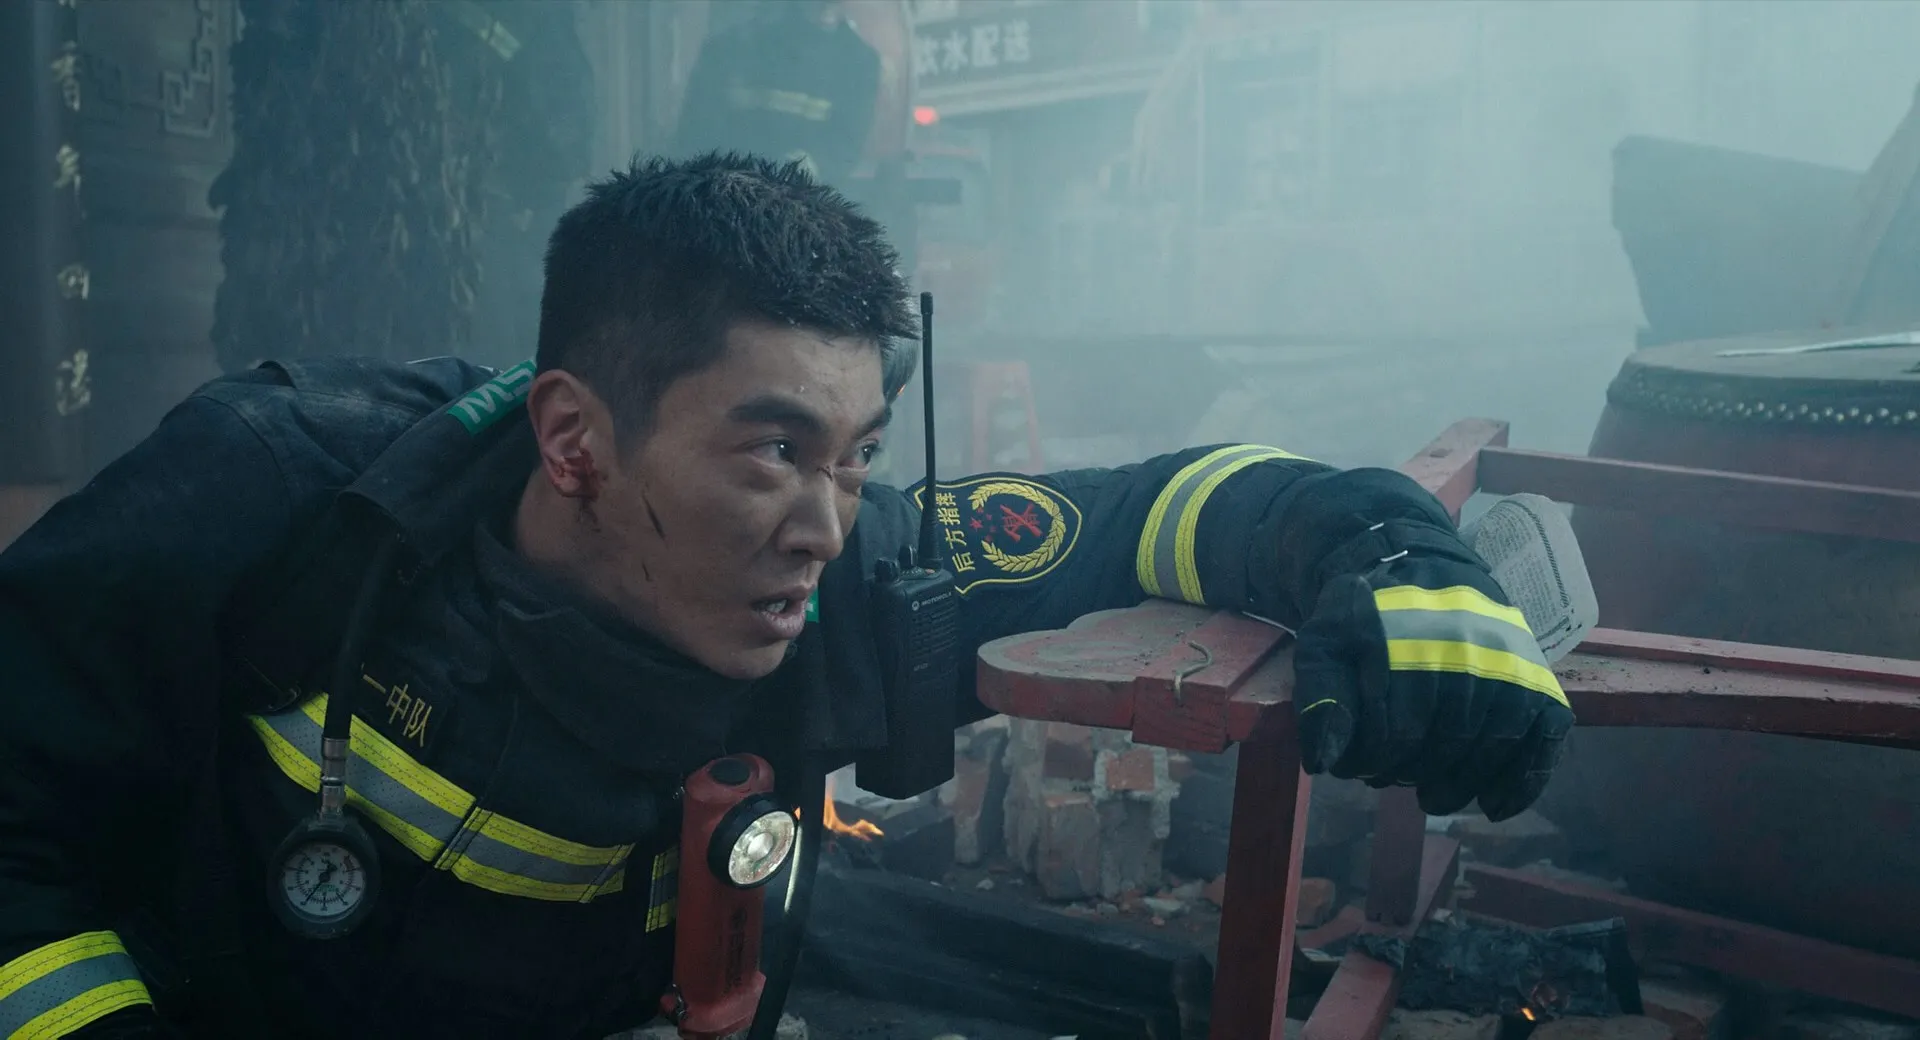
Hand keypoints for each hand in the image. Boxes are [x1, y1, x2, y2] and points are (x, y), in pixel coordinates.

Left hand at [1289, 550, 1574, 820]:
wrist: (1424, 572)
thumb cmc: (1369, 620)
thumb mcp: (1326, 644)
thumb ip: (1320, 694)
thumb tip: (1323, 760)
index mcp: (1409, 638)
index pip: (1390, 731)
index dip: (1367, 760)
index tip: (1352, 763)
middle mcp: (1466, 648)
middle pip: (1437, 745)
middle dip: (1405, 771)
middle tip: (1386, 775)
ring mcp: (1509, 666)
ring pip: (1486, 750)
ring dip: (1454, 785)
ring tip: (1429, 794)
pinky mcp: (1538, 681)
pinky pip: (1543, 738)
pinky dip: (1523, 780)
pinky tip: (1494, 806)